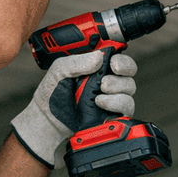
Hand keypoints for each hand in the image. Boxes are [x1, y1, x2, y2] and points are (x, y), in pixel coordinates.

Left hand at [10, 51, 137, 167]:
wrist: (48, 121)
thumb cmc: (52, 94)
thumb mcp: (59, 71)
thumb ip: (77, 61)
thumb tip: (99, 57)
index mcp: (95, 66)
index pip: (117, 56)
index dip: (121, 57)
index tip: (113, 62)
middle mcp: (106, 79)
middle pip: (129, 70)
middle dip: (124, 70)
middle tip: (108, 77)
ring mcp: (111, 96)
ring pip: (129, 88)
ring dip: (117, 88)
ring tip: (98, 94)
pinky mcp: (113, 112)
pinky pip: (127, 106)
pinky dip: (116, 104)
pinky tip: (100, 103)